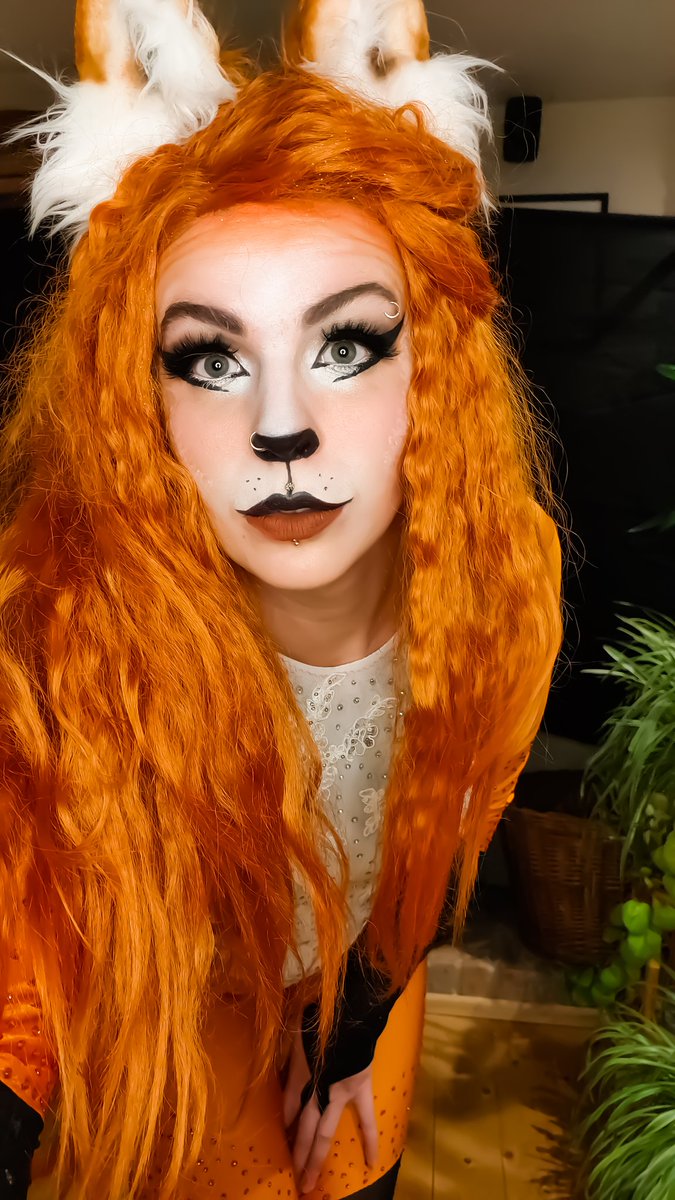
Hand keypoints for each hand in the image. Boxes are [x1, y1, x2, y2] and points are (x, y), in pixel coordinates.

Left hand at [282, 1030, 378, 1193]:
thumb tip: (288, 1093)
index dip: (285, 1123)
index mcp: (300, 1074)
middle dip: (296, 1154)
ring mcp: (338, 1092)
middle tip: (294, 1179)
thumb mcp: (296, 1036)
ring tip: (308, 1183)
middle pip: (302, 1127)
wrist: (351, 1013)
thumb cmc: (321, 1019)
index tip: (284, 1135)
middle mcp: (316, 1089)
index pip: (288, 1106)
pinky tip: (371, 1162)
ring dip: (314, 1158)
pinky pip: (367, 1119)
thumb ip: (292, 1064)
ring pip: (323, 1131)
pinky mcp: (360, 1089)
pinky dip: (370, 1140)